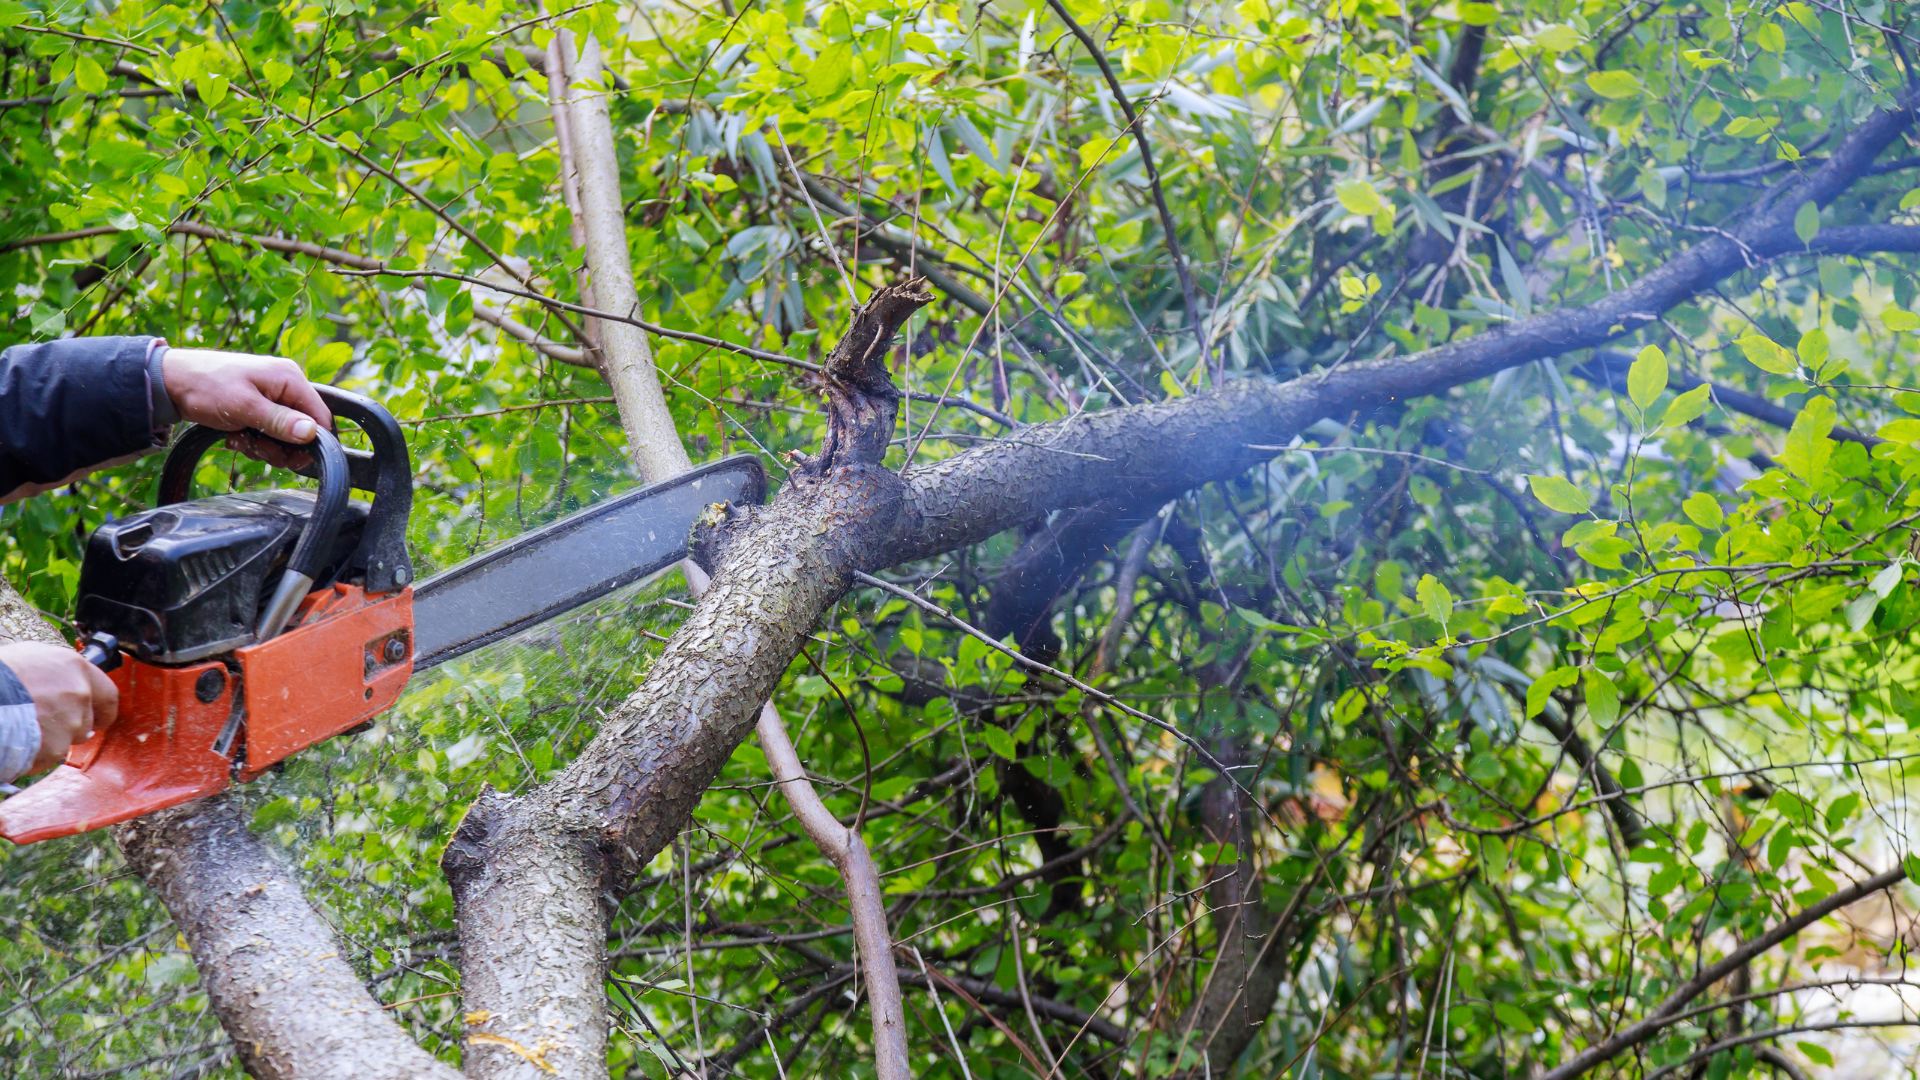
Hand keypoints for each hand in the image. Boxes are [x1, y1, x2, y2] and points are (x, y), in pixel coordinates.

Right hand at [0, 643, 117, 775]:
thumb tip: (60, 680)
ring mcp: (70, 722)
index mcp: (75, 668)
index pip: (107, 694)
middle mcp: (79, 693)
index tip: (97, 717)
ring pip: (68, 740)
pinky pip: (48, 756)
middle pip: (87, 721)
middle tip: (47, 726)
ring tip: (23, 730)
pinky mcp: (55, 746)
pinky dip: (34, 755)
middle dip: (71, 728)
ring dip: (51, 741)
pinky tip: (16, 741)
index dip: (101, 709)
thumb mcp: (29, 656)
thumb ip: (55, 670)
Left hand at [161, 349, 332, 466]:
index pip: (320, 416)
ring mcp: (272, 396)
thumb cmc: (205, 386)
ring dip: (263, 445)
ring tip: (239, 439)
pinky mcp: (258, 406)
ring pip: (284, 435)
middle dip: (280, 446)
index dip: (311, 442)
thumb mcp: (244, 406)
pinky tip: (234, 436)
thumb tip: (312, 433)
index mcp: (289, 378)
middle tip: (255, 447)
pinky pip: (268, 431)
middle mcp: (285, 385)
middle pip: (303, 429)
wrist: (169, 381)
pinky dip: (254, 440)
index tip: (290, 458)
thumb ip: (280, 421)